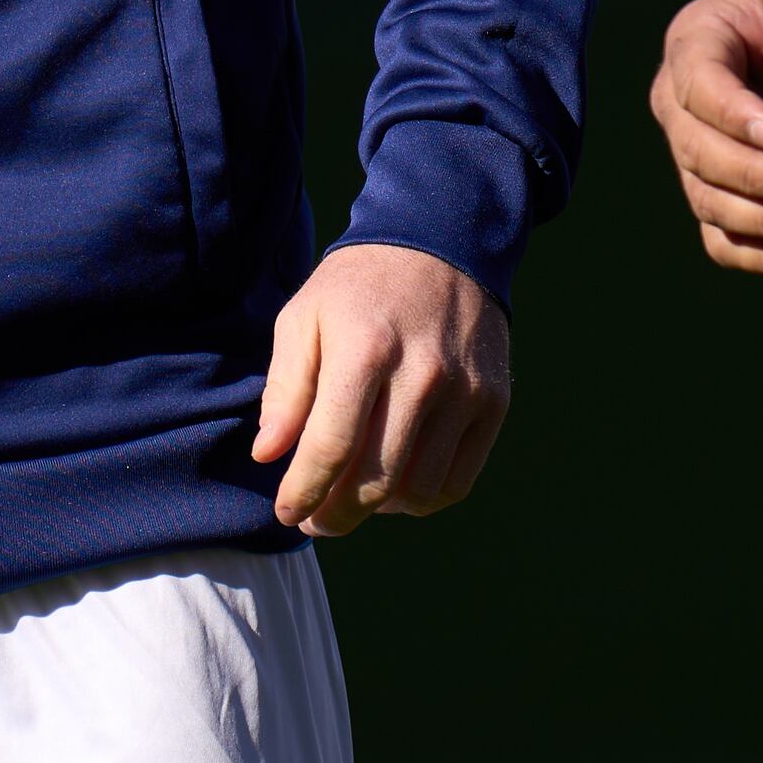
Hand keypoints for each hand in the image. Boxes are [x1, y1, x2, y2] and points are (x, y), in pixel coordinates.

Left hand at [253, 242, 512, 538]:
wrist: (441, 242)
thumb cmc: (358, 287)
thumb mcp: (303, 318)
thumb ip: (284, 388)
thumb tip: (269, 454)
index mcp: (365, 348)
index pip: (331, 447)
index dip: (303, 491)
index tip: (287, 511)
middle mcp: (422, 373)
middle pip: (375, 479)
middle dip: (336, 515)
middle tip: (317, 520)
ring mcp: (465, 391)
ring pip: (419, 490)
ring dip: (379, 511)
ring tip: (355, 499)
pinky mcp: (494, 402)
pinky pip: (457, 481)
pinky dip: (422, 499)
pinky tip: (396, 486)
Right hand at [649, 0, 762, 277]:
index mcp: (695, 43)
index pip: (700, 86)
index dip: (734, 116)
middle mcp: (680, 103)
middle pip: (698, 152)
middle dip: (752, 177)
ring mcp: (695, 151)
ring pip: (709, 201)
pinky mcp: (722, 189)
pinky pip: (722, 236)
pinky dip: (759, 256)